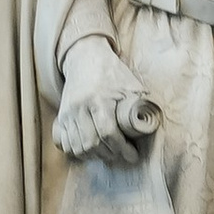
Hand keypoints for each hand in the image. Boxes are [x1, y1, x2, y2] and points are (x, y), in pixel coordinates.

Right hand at [56, 37, 157, 167]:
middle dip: (110, 154)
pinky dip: (75, 150)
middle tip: (121, 154)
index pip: (108, 133)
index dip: (122, 149)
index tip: (132, 155)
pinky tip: (89, 149)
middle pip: (91, 144)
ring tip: (107, 152)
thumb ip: (140, 105)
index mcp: (99, 99)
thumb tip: (152, 126)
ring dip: (93, 155)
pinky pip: (63, 142)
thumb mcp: (130, 85)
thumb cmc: (112, 73)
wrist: (85, 58)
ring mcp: (68, 112)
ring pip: (77, 146)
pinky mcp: (61, 116)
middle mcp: (80, 107)